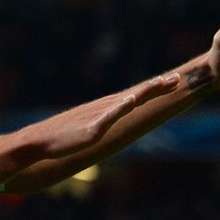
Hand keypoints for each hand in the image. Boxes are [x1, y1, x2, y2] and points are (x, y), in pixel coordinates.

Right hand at [17, 73, 179, 158]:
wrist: (40, 141)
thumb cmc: (63, 137)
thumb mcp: (89, 130)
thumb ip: (102, 124)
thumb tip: (112, 124)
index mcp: (107, 109)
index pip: (136, 96)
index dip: (155, 88)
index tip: (172, 80)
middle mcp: (105, 108)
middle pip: (136, 95)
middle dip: (158, 87)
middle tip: (178, 78)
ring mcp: (98, 117)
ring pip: (126, 101)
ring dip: (144, 92)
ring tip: (161, 83)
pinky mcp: (91, 129)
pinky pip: (108, 117)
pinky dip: (120, 107)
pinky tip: (130, 100)